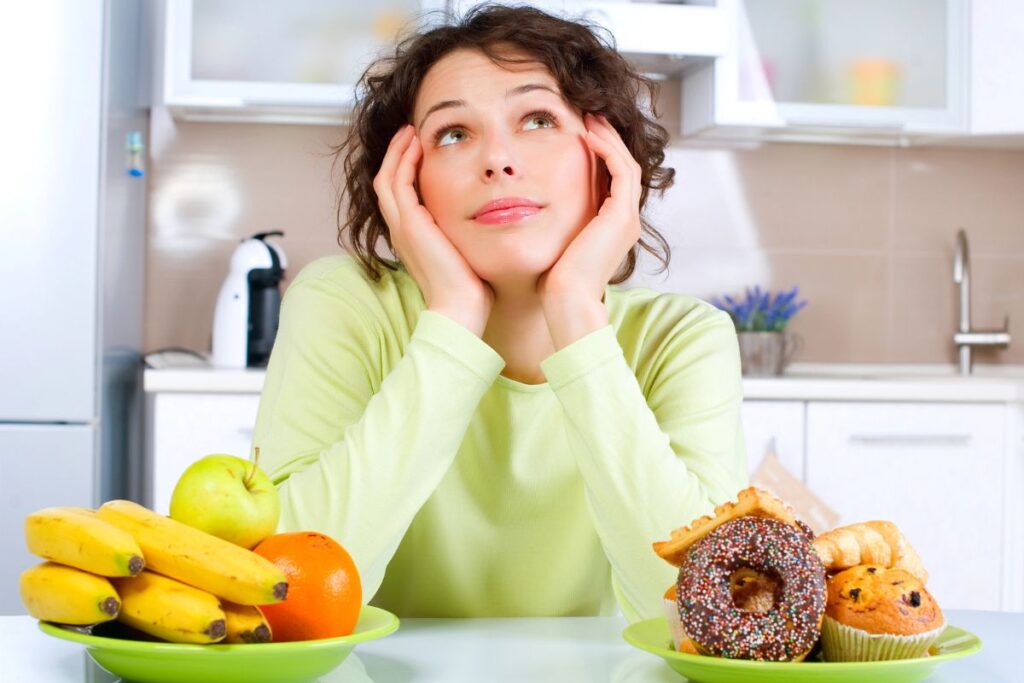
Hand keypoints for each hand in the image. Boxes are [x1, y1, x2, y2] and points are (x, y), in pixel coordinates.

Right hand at [373, 125, 492, 335]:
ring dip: (399, 151)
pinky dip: (404, 160)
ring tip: (412, 132)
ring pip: (387, 177)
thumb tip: (488, 219)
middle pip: (387, 180)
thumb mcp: (465, 251)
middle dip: (398, 154)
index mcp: (412, 236)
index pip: (399, 194)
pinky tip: (419, 145)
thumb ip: (465, 233)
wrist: (461, 308)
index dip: (406, 169)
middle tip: (411, 132)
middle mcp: (401, 229)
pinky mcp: (410, 223)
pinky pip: (398, 182)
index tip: (421, 149)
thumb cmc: (471, 287)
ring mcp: (402, 226)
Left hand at [539, 114, 642, 347]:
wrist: (564, 302)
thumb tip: (527, 204)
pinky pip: (621, 171)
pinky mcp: (621, 217)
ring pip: (625, 163)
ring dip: (607, 137)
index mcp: (611, 227)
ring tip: (588, 116)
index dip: (598, 152)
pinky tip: (586, 135)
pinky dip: (606, 150)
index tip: (577, 131)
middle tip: (587, 114)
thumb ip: (552, 221)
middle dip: (606, 138)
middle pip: (622, 166)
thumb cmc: (551, 281)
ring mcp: (627, 219)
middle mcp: (625, 221)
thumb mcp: (553, 242)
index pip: (611, 178)